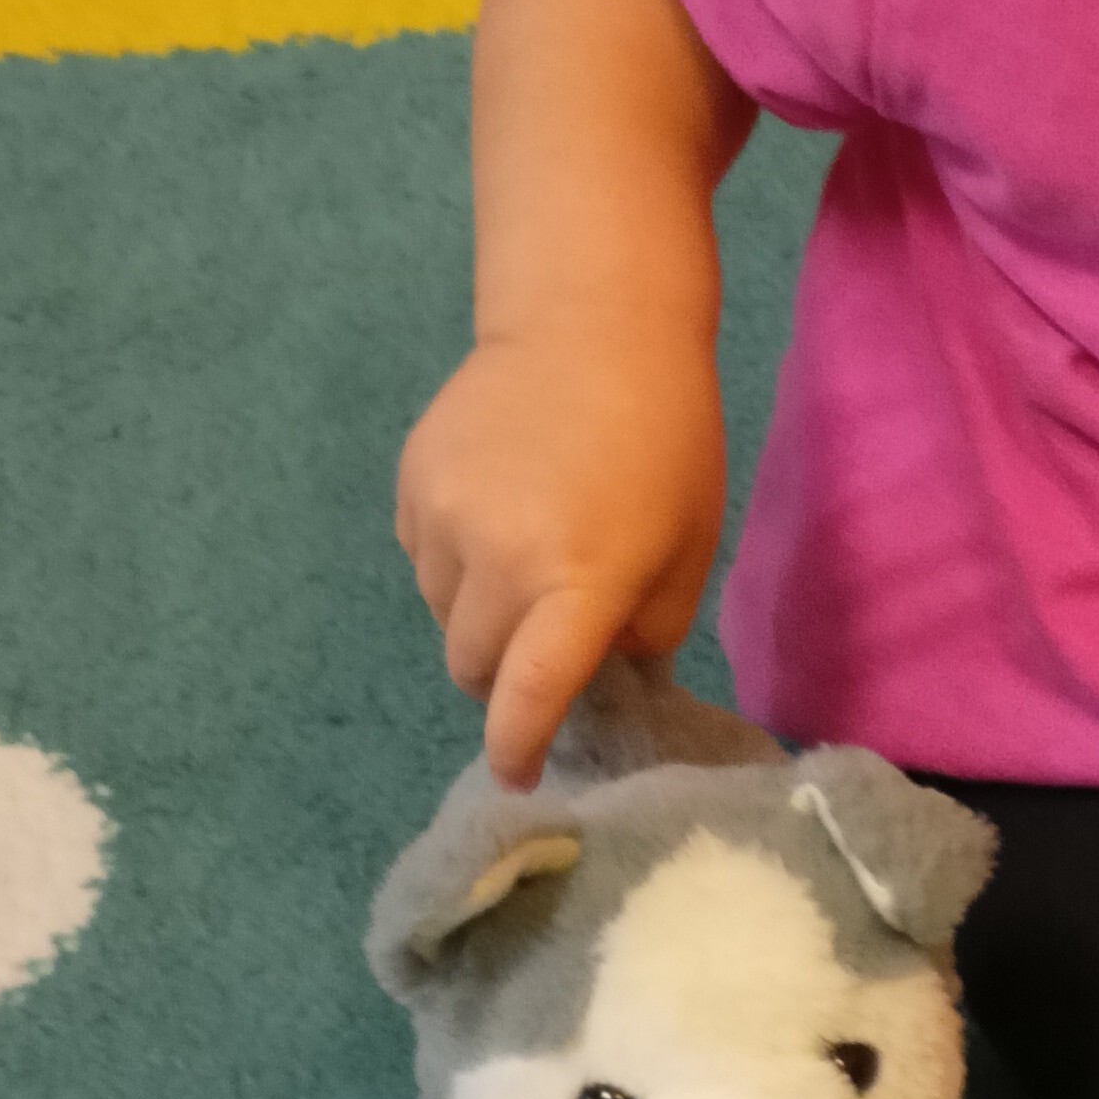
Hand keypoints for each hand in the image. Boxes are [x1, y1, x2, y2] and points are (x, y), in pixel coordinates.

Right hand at [397, 329, 728, 788]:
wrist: (592, 323)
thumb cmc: (665, 440)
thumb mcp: (686, 547)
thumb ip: (645, 632)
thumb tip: (605, 680)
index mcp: (579, 580)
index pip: (529, 696)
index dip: (518, 749)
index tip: (519, 775)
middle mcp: (499, 557)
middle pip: (473, 668)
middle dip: (505, 674)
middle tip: (542, 641)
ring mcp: (444, 517)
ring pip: (442, 616)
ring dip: (478, 615)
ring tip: (525, 558)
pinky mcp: (412, 481)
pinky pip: (421, 559)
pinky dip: (453, 561)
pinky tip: (497, 512)